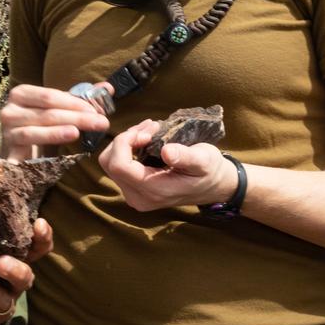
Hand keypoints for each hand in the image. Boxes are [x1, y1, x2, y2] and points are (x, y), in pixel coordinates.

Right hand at [0, 84, 110, 160]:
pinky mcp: (8, 153)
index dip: (74, 103)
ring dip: (58, 132)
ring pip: (35, 130)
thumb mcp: (59, 110)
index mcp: (21, 94)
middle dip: (76, 117)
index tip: (97, 110)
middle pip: (47, 113)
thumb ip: (81, 98)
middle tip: (101, 123)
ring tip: (78, 133)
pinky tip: (56, 154)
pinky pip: (26, 150)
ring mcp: (7, 132)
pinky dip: (37, 152)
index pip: (50, 96)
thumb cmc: (42, 128)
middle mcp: (10, 110)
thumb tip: (108, 88)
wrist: (22, 154)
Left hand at [97, 121, 235, 211]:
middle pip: (109, 163)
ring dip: (126, 142)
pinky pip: (118, 165)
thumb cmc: (210, 171)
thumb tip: (166, 151)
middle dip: (125, 139)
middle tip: (150, 127)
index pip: (119, 165)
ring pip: (110, 162)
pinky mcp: (133, 189)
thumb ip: (186, 157)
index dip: (126, 142)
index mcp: (153, 191)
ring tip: (149, 129)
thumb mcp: (204, 160)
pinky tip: (145, 138)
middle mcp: (138, 197)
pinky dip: (127, 148)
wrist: (214, 186)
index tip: (148, 132)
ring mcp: (134, 194)